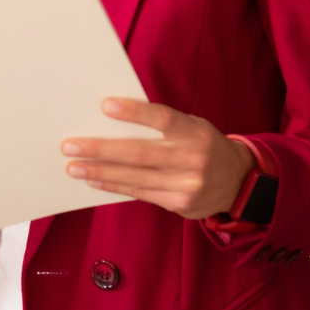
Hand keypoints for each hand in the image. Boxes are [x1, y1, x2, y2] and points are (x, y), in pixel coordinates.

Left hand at [61, 98, 255, 219]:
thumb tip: (113, 120)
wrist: (239, 182)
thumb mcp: (193, 127)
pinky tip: (95, 181)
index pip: (162, 118)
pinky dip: (114, 186)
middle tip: (70, 146)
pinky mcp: (180, 204)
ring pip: (134, 177)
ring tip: (74, 167)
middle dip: (100, 149)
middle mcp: (192, 158)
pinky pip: (140, 193)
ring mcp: (186, 184)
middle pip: (138, 153)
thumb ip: (162, 124)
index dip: (134, 112)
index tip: (105, 106)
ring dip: (100, 172)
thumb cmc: (204, 145)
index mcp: (194, 131)